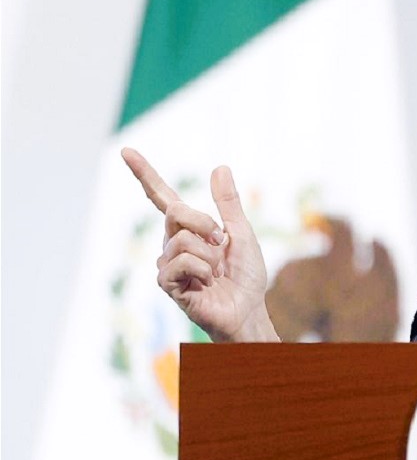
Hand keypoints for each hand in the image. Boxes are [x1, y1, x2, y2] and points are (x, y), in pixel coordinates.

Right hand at [121, 148, 278, 342]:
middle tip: (220, 244)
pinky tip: (206, 284)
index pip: (163, 198)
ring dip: (210, 255)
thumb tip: (219, 167)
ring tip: (215, 272)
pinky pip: (181, 261)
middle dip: (205, 223)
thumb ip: (228, 203)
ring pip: (183, 240)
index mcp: (189, 229)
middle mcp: (173, 243)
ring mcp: (167, 263)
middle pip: (177, 212)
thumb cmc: (245, 275)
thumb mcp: (241, 233)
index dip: (146, 174)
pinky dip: (202, 269)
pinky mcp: (166, 283)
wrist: (247, 309)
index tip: (126, 151)